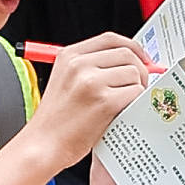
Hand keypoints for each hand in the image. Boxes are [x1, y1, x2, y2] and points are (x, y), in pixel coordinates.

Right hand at [29, 33, 150, 178]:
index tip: (141, 59)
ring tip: (126, 103)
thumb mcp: (65, 81)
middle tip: (139, 86)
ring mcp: (91, 82)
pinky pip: (135, 92)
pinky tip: (124, 111)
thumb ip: (92, 68)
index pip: (110, 38)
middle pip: (127, 54)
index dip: (132, 47)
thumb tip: (130, 62)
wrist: (43, 145)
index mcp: (69, 56)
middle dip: (140, 69)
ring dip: (137, 88)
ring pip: (134, 73)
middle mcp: (79, 64)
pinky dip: (136, 103)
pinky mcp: (104, 102)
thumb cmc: (56, 120)